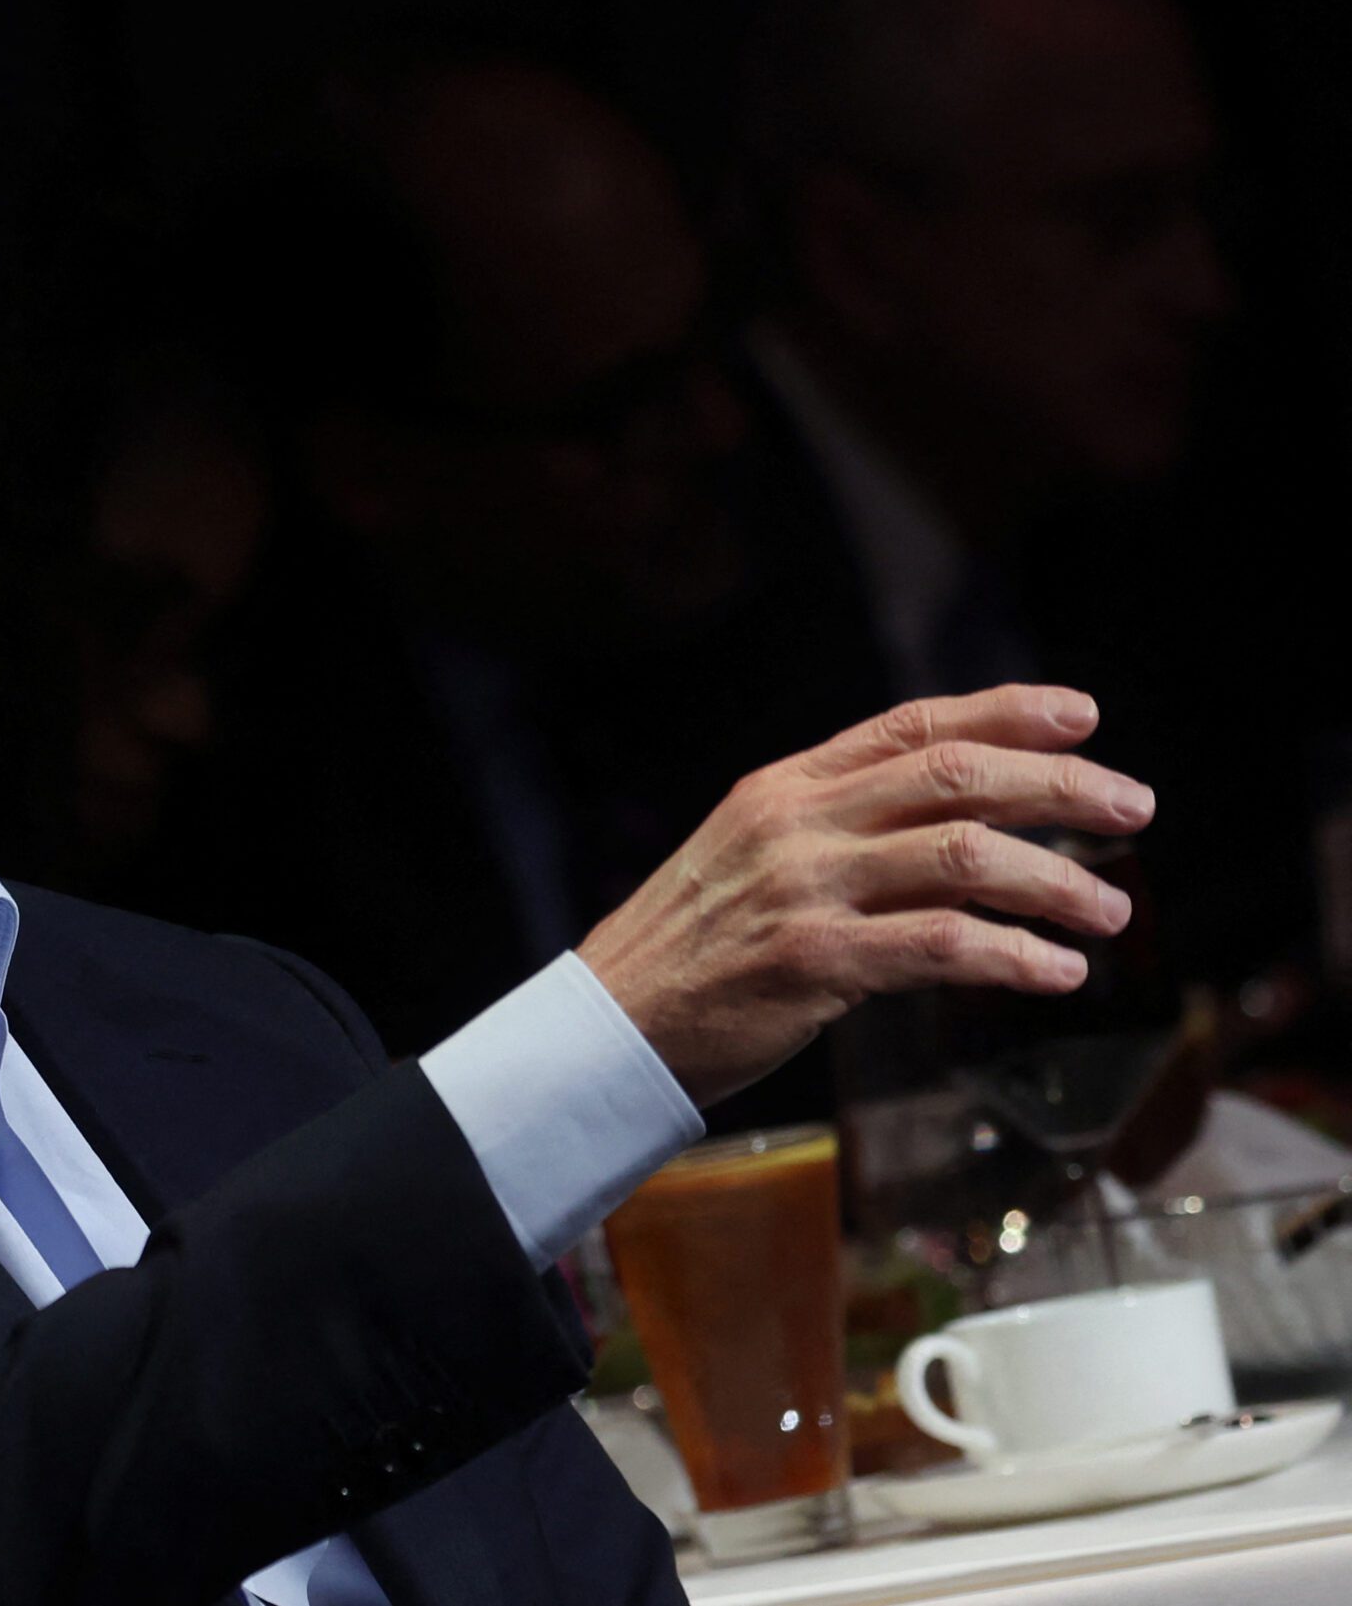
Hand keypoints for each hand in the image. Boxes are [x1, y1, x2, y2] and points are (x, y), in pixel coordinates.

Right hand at [575, 685, 1153, 1107]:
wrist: (606, 1027)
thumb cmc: (687, 952)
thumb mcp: (746, 859)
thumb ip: (831, 831)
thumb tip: (948, 829)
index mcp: (782, 787)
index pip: (911, 725)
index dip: (1005, 712)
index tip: (1081, 716)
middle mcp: (795, 822)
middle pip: (955, 777)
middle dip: (1062, 786)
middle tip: (1134, 808)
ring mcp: (801, 888)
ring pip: (963, 857)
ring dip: (1056, 882)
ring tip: (1109, 912)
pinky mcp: (811, 960)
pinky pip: (941, 946)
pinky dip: (1014, 957)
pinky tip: (1056, 974)